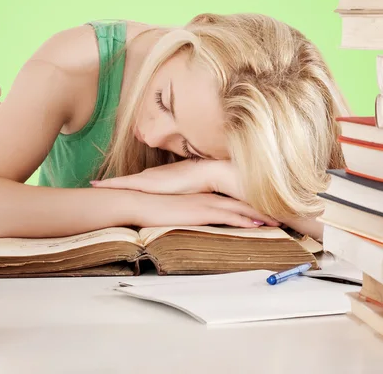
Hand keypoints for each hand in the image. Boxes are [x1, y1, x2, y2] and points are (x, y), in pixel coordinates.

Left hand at [92, 159, 245, 201]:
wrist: (204, 172)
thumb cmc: (197, 183)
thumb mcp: (183, 194)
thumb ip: (176, 198)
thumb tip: (176, 205)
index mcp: (155, 180)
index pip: (134, 183)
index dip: (120, 185)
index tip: (106, 186)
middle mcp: (147, 177)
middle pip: (124, 182)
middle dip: (109, 185)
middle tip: (93, 185)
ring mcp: (145, 178)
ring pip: (120, 182)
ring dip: (107, 184)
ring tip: (93, 185)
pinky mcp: (146, 181)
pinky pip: (122, 183)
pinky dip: (110, 184)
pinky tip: (99, 185)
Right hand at [130, 192, 278, 228]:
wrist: (142, 201)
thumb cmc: (153, 206)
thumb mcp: (175, 209)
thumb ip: (187, 212)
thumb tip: (193, 219)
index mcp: (203, 196)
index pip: (231, 200)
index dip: (249, 205)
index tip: (264, 210)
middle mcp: (208, 197)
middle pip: (240, 203)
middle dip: (261, 209)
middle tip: (280, 215)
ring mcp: (206, 203)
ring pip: (240, 209)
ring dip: (260, 215)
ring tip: (278, 221)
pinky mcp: (202, 211)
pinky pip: (229, 216)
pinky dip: (245, 220)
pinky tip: (258, 225)